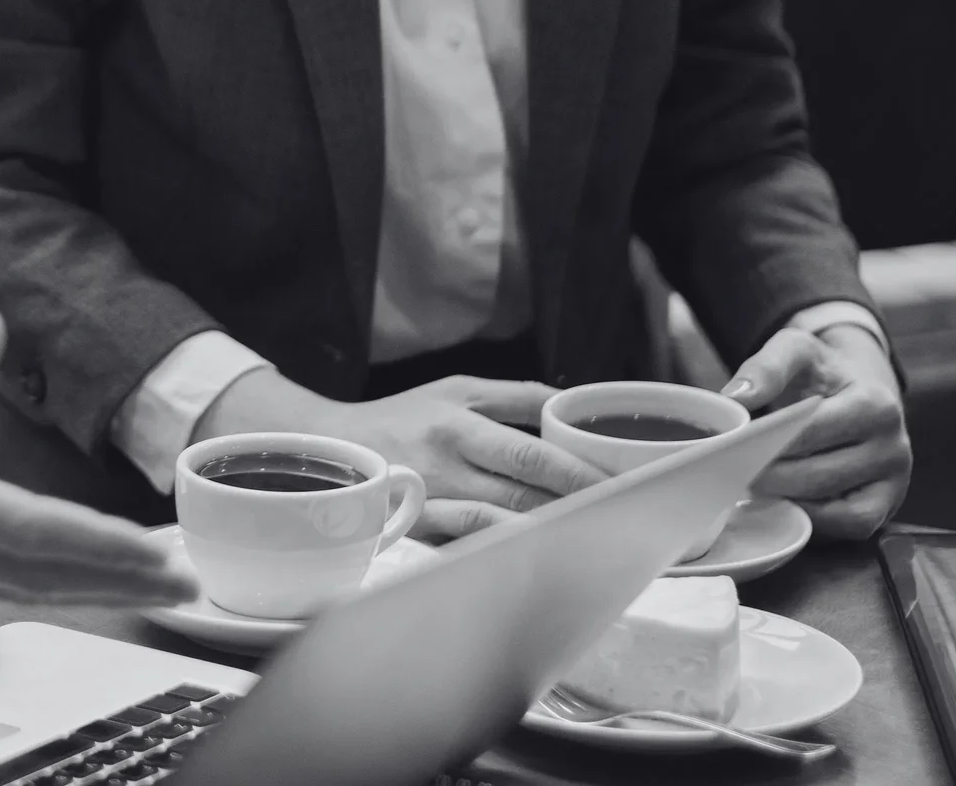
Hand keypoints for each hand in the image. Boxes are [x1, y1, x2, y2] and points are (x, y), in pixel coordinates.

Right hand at [0, 308, 196, 610]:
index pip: (30, 528)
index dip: (103, 545)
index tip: (160, 552)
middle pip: (40, 575)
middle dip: (118, 578)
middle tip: (184, 578)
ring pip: (17, 593)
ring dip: (87, 590)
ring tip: (145, 582)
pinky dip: (36, 593)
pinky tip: (62, 586)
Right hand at [201, 369, 607, 542]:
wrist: (328, 452)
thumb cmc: (400, 418)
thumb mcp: (454, 390)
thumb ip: (515, 397)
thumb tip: (576, 405)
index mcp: (458, 425)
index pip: (534, 453)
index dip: (582, 474)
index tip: (625, 486)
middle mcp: (446, 467)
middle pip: (526, 497)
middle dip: (581, 510)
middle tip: (628, 520)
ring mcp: (432, 507)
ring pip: (505, 530)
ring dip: (554, 539)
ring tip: (598, 544)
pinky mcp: (420, 537)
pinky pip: (474, 552)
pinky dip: (511, 558)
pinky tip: (543, 565)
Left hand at [723, 324, 910, 538]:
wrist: (857, 390)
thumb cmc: (822, 374)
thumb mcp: (795, 351)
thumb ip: (766, 368)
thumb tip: (735, 398)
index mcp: (875, 405)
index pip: (808, 433)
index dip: (764, 441)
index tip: (730, 444)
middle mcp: (893, 446)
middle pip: (815, 475)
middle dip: (766, 474)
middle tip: (730, 469)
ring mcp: (894, 482)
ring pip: (829, 507)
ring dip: (784, 498)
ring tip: (750, 482)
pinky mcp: (885, 506)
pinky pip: (846, 526)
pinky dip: (811, 518)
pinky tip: (783, 500)